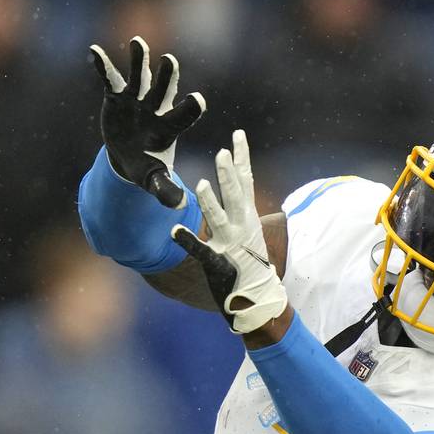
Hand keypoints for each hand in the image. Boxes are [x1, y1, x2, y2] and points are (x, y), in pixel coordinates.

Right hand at [90, 36, 206, 208]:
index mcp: (169, 128)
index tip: (198, 100)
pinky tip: (94, 50)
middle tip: (171, 61)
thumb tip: (181, 205)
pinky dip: (102, 65)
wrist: (129, 156)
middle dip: (167, 77)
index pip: (184, 117)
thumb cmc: (147, 167)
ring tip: (138, 42)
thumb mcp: (155, 180)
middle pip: (164, 90)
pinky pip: (110, 78)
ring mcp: (137, 100)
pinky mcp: (117, 96)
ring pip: (140, 77)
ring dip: (139, 61)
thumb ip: (166, 190)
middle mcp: (156, 108)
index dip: (190, 109)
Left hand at [170, 130, 287, 333]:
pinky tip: (174, 230)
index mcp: (248, 217)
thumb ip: (240, 208)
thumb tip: (238, 182)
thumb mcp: (249, 231)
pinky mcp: (216, 264)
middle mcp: (241, 227)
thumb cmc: (251, 263)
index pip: (246, 181)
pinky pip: (200, 251)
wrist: (259, 299)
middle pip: (235, 195)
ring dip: (211, 203)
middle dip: (229, 174)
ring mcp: (229, 245)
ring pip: (219, 219)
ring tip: (202, 184)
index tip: (238, 134)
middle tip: (222, 152)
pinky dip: (188, 240)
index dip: (242, 157)